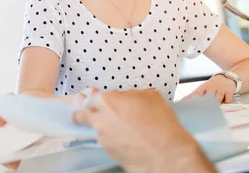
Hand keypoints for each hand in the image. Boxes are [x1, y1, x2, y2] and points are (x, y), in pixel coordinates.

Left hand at [72, 90, 214, 172]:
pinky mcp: (109, 153)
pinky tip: (126, 139)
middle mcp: (100, 119)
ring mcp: (103, 138)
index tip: (99, 99)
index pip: (92, 96)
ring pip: (94, 130)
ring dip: (102, 127)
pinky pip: (106, 142)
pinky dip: (112, 140)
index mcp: (108, 100)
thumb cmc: (161, 123)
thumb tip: (126, 97)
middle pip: (81, 114)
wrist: (167, 154)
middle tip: (90, 112)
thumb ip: (131, 94)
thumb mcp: (149, 95)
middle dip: (83, 113)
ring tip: (117, 127)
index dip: (97, 97)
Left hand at [183, 74, 235, 103]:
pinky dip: (228, 100)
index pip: (197, 93)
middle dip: (206, 101)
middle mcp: (211, 88)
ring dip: (217, 101)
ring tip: (214, 107)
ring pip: (218, 95)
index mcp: (202, 88)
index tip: (190, 106)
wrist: (225, 78)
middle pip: (208, 94)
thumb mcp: (201, 89)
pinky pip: (228, 96)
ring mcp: (220, 89)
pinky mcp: (228, 91)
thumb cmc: (210, 87)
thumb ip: (191, 96)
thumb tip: (180, 102)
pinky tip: (227, 103)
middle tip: (202, 108)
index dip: (193, 99)